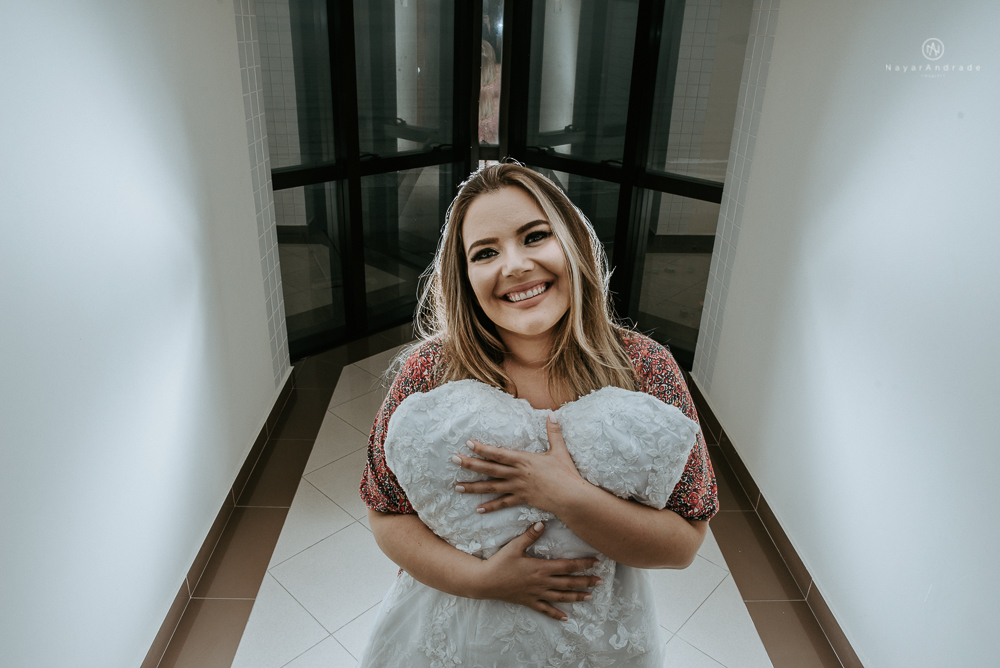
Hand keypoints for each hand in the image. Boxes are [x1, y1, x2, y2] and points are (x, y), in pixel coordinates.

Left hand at [452, 415, 587, 513]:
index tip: (468, 443)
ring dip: (473, 487)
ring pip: (491, 487)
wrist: (571, 497)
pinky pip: (503, 503)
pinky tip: (478, 509)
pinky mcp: (522, 499)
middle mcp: (517, 474)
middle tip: (454, 460)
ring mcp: (518, 488)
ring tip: (457, 487)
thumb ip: (553, 432)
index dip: (482, 448)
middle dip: (470, 464)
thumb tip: (552, 414)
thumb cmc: (566, 473)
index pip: (498, 453)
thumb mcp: (559, 450)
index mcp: (523, 460)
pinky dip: (490, 506)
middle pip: (489, 468)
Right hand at [476, 522, 601, 620]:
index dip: (583, 564)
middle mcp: (542, 582)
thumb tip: (542, 524)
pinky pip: (545, 609)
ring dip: (577, 596)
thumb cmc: (499, 562)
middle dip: (586, 581)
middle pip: (569, 582)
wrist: (485, 582)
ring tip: (590, 597)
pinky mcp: (529, 602)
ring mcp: (536, 594)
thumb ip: (529, 535)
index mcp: (541, 568)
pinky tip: (566, 618)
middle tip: (601, 581)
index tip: (596, 562)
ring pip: (561, 597)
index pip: (567, 566)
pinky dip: (556, 614)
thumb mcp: (514, 546)